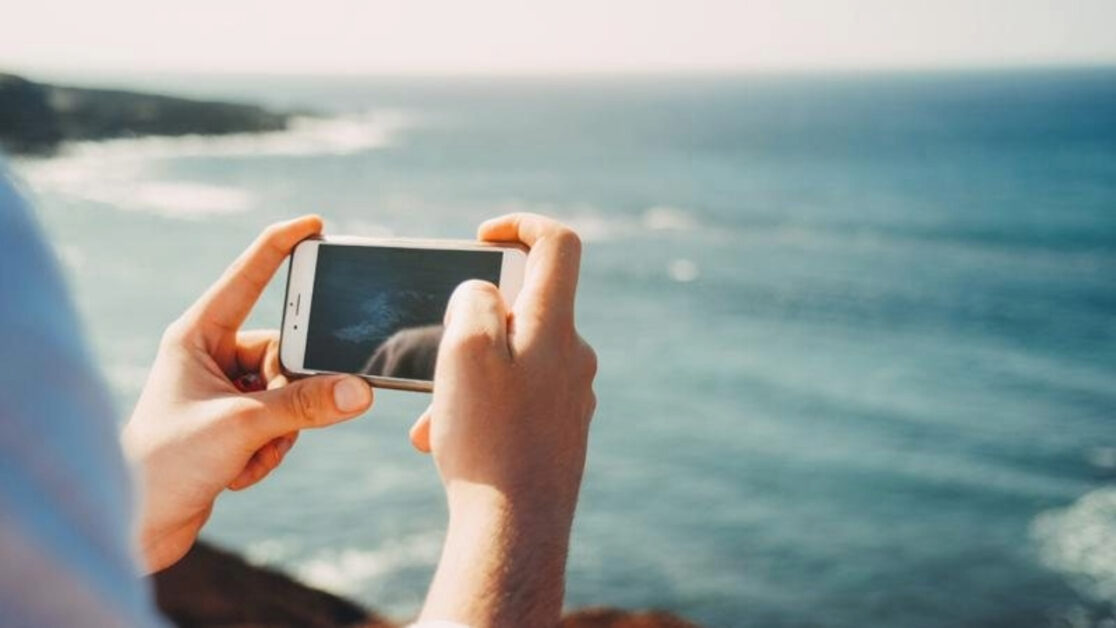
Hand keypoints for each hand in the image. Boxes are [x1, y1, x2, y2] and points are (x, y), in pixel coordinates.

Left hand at [123, 216, 372, 572]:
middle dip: (289, 394)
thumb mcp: (242, 427)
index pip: (248, 278)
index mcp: (197, 335)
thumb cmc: (165, 464)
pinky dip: (269, 450)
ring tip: (244, 456)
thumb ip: (305, 406)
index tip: (316, 225)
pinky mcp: (233, 425)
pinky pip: (281, 423)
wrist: (137, 527)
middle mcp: (211, 357)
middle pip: (286, 351)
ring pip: (289, 393)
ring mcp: (224, 392)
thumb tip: (360, 391)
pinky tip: (237, 473)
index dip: (282, 247)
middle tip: (272, 422)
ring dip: (280, 431)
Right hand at [411, 213, 596, 626]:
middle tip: (436, 356)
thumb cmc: (488, 439)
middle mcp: (573, 356)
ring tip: (433, 418)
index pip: (558, 244)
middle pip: (524, 307)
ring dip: (466, 376)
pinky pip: (517, 398)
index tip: (482, 237)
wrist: (516, 531)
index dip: (520, 224)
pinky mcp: (561, 428)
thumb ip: (474, 300)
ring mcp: (571, 394)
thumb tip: (484, 291)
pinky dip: (480, 406)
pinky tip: (448, 441)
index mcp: (555, 326)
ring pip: (511, 360)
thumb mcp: (464, 351)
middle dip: (470, 323)